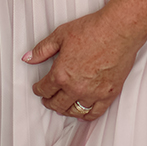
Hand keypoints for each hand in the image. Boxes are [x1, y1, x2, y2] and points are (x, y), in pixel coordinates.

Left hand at [26, 10, 141, 121]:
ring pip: (74, 111)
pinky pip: (95, 113)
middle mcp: (75, 87)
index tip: (38, 88)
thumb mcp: (61, 35)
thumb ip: (43, 49)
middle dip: (49, 102)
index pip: (44, 89)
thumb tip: (28, 57)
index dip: (38, 89)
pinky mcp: (108, 94)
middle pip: (57, 104)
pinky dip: (86, 116)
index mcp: (61, 74)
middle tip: (48, 99)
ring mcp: (92, 93)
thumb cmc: (93, 29)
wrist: (118, 29)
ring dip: (66, 110)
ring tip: (64, 106)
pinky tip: (83, 114)